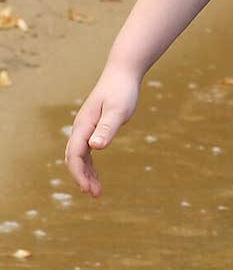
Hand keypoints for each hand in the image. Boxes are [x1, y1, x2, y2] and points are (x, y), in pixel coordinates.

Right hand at [64, 65, 140, 196]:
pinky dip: (89, 166)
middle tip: (94, 194)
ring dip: (85, 174)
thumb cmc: (122, 92)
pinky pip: (86, 152)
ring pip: (79, 157)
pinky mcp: (93, 129)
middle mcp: (81, 128)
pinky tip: (96, 177)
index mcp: (84, 125)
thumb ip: (107, 128)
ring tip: (96, 192)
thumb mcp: (118, 111)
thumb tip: (95, 147)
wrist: (122, 75)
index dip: (79, 173)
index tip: (88, 189)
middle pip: (74, 158)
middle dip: (81, 177)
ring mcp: (85, 129)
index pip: (76, 154)